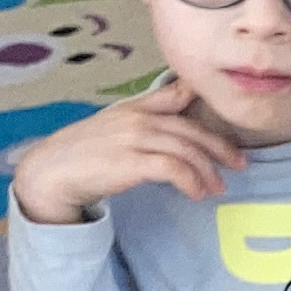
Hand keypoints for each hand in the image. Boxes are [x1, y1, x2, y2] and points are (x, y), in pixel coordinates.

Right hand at [8, 78, 241, 226]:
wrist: (51, 172)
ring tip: (216, 188)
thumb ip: (149, 111)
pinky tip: (196, 194)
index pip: (179, 97)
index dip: (208, 105)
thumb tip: (182, 101)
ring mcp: (134, 138)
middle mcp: (138, 118)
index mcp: (136, 107)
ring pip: (187, 151)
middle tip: (239, 165)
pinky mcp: (130, 162)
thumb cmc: (85, 150)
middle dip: (220, 148)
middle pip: (192, 130)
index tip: (229, 127)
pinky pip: (173, 169)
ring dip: (207, 171)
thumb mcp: (116, 122)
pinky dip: (190, 181)